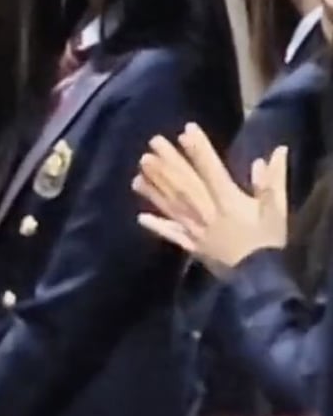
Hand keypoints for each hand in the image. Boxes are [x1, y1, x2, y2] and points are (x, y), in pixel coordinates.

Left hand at [131, 123, 287, 275]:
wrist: (261, 284)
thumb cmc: (269, 243)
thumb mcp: (277, 211)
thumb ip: (272, 181)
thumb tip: (275, 151)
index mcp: (229, 202)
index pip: (211, 171)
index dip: (199, 150)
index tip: (186, 131)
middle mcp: (208, 213)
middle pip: (186, 184)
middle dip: (169, 162)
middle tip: (152, 142)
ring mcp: (196, 231)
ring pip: (173, 205)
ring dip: (155, 188)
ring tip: (139, 170)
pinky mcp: (192, 247)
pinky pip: (172, 235)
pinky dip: (157, 226)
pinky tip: (141, 217)